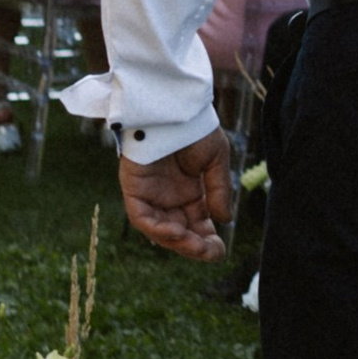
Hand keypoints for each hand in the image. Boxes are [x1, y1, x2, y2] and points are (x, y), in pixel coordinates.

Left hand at [118, 131, 233, 263]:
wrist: (173, 105)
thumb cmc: (194, 127)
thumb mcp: (215, 160)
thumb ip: (218, 190)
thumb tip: (224, 220)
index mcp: (189, 191)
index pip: (197, 224)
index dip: (208, 241)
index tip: (220, 252)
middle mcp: (168, 197)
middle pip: (179, 232)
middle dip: (194, 247)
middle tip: (211, 253)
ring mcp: (150, 194)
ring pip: (160, 230)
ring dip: (177, 243)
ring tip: (196, 246)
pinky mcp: (133, 188)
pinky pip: (141, 217)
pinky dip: (157, 229)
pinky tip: (177, 232)